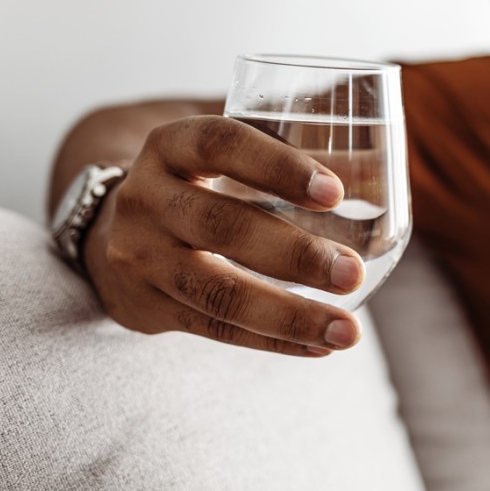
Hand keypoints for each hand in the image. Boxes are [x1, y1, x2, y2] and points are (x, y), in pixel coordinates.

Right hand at [82, 115, 364, 356]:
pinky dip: (273, 341)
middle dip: (293, 254)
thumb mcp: (224, 155)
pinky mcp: (149, 307)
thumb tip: (381, 167)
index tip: (335, 193)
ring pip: (216, 292)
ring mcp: (141, 257)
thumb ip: (290, 153)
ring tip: (348, 331)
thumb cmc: (195, 183)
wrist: (108, 232)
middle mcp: (145, 199)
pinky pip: (216, 328)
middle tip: (354, 272)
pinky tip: (319, 346)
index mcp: (170, 146)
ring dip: (289, 315)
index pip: (220, 144)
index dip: (277, 166)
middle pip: (220, 225)